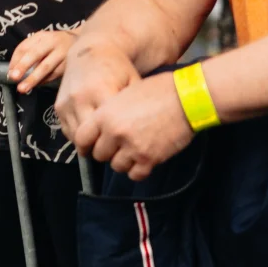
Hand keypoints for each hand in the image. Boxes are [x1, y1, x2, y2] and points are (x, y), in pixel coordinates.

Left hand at [9, 30, 77, 93]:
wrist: (80, 42)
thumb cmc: (53, 44)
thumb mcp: (40, 42)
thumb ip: (26, 52)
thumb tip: (12, 70)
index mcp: (41, 36)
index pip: (25, 47)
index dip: (15, 60)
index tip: (9, 73)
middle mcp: (52, 42)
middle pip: (35, 54)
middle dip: (23, 66)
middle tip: (13, 77)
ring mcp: (62, 53)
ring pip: (46, 67)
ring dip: (33, 78)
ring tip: (23, 88)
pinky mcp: (70, 64)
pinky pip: (55, 74)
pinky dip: (44, 81)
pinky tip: (36, 85)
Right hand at [55, 39, 141, 143]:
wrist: (92, 51)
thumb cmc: (118, 68)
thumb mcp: (133, 83)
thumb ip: (135, 107)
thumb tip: (142, 132)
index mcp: (101, 91)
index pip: (108, 128)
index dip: (119, 140)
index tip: (127, 144)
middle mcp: (80, 97)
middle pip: (91, 137)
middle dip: (103, 147)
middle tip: (115, 151)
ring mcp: (67, 102)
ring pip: (77, 137)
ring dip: (89, 144)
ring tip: (103, 144)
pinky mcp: (59, 106)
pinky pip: (67, 130)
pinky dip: (79, 136)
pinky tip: (92, 134)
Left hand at [75, 71, 194, 180]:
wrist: (186, 98)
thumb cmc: (157, 91)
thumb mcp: (124, 95)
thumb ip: (109, 113)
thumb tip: (102, 128)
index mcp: (105, 114)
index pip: (81, 138)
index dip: (84, 145)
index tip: (87, 149)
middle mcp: (115, 132)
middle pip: (99, 155)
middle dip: (107, 153)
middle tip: (117, 148)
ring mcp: (132, 147)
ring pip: (116, 166)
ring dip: (123, 162)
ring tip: (132, 152)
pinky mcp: (150, 158)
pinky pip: (135, 174)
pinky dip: (138, 170)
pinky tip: (143, 161)